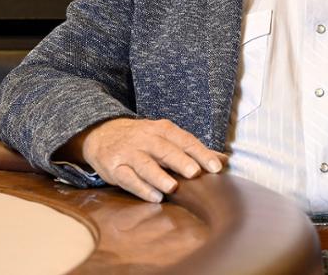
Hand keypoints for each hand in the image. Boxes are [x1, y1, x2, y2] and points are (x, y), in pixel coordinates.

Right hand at [73, 117, 226, 202]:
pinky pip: (128, 178)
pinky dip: (141, 188)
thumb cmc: (143, 139)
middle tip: (195, 173)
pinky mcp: (115, 168)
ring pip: (145, 164)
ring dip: (159, 176)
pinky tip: (154, 197)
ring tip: (172, 188)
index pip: (184, 140)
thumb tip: (225, 159)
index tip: (217, 166)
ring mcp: (129, 153)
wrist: (102, 133)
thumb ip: (193, 149)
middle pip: (165, 150)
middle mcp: (145, 139)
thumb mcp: (166, 137)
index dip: (201, 153)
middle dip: (180, 161)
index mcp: (162, 130)